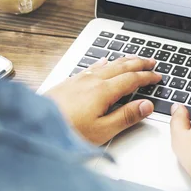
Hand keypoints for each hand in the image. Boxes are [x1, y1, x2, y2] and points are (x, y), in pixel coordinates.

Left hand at [46, 56, 160, 144]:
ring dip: (124, 60)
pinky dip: (104, 62)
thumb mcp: (101, 131)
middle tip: (152, 61)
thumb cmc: (66, 132)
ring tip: (134, 58)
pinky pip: (93, 66)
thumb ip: (126, 116)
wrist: (32, 126)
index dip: (147, 77)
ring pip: (108, 64)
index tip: (157, 76)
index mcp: (104, 91)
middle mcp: (93, 80)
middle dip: (139, 63)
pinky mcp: (69, 82)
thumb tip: (146, 105)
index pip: (132, 79)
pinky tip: (104, 61)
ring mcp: (80, 79)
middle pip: (122, 66)